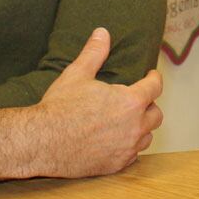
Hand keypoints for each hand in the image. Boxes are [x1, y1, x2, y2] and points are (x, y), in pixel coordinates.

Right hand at [30, 27, 163, 177]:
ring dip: (142, 128)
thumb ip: (94, 53)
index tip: (151, 76)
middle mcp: (135, 127)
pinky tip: (118, 141)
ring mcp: (126, 148)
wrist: (42, 142)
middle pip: (156, 115)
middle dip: (149, 105)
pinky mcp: (116, 165)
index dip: (154, 79)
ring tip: (129, 121)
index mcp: (130, 102)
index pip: (155, 87)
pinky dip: (129, 147)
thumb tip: (102, 33)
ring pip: (147, 137)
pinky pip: (133, 155)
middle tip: (138, 100)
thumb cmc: (60, 107)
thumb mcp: (77, 74)